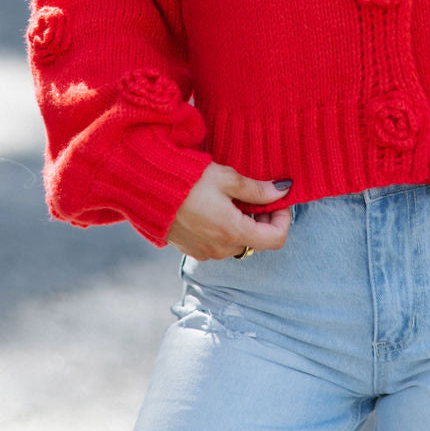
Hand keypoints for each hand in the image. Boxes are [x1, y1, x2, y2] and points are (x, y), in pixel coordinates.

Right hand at [167, 163, 292, 257]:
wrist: (146, 189)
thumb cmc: (187, 179)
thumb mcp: (227, 178)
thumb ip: (257, 189)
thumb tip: (283, 190)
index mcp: (233, 232)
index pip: (276, 239)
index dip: (283, 218)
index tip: (277, 200)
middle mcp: (221, 249)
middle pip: (257, 242)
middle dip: (262, 220)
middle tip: (255, 195)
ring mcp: (205, 252)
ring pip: (237, 243)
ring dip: (242, 224)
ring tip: (231, 198)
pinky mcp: (191, 250)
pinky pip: (218, 244)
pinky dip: (224, 229)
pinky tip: (214, 207)